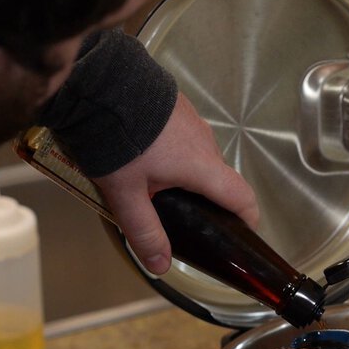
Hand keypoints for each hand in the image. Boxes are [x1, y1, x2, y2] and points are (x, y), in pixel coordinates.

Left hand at [92, 91, 258, 273]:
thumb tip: (160, 266)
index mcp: (202, 167)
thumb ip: (145, 231)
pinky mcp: (175, 103)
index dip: (248, 218)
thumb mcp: (126, 194)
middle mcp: (205, 142)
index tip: (243, 232)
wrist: (100, 83)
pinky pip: (182, 134)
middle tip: (180, 212)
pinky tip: (142, 152)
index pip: (241, 197)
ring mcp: (192, 119)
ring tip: (150, 179)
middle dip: (204, 197)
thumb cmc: (117, 139)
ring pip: (197, 154)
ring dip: (184, 170)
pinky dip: (171, 148)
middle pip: (216, 177)